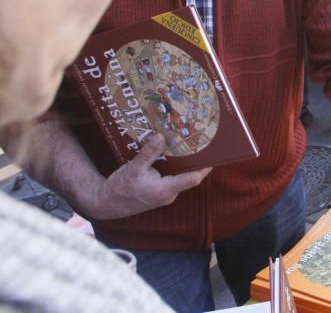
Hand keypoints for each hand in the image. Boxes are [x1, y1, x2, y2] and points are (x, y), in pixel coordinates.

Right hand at [88, 133, 210, 219]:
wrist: (106, 204)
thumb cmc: (119, 189)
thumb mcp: (133, 168)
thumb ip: (148, 153)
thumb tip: (161, 136)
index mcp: (164, 190)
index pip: (193, 179)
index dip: (204, 167)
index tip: (213, 153)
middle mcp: (168, 194)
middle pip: (189, 176)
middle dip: (196, 161)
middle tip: (202, 142)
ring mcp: (165, 194)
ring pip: (180, 177)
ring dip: (185, 164)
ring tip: (190, 145)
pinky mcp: (160, 192)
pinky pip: (172, 179)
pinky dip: (174, 168)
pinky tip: (173, 154)